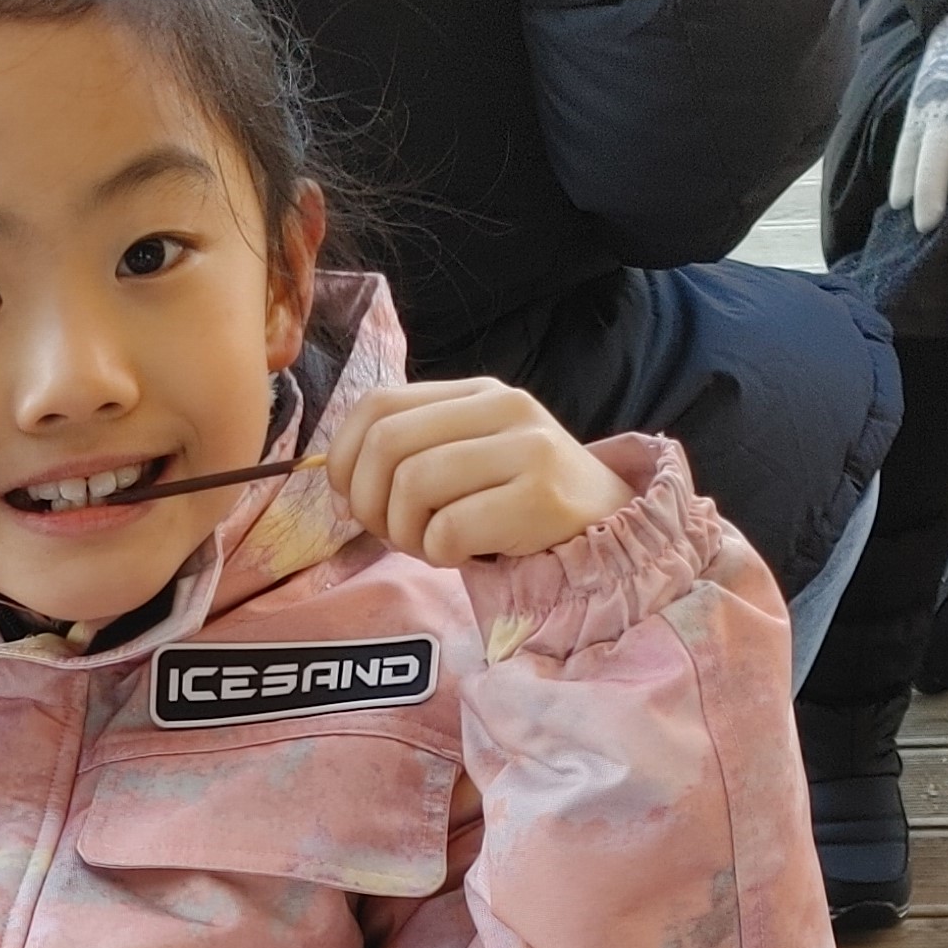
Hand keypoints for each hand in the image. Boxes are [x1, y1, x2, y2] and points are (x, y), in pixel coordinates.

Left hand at [327, 379, 634, 564]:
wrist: (609, 530)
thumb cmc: (521, 505)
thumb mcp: (470, 460)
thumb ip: (412, 454)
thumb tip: (337, 483)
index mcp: (477, 392)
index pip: (378, 405)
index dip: (344, 458)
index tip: (352, 498)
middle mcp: (503, 407)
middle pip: (387, 446)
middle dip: (369, 503)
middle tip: (392, 533)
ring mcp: (527, 447)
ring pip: (413, 485)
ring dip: (406, 534)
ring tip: (432, 546)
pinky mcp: (540, 496)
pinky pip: (450, 529)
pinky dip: (441, 555)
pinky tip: (465, 556)